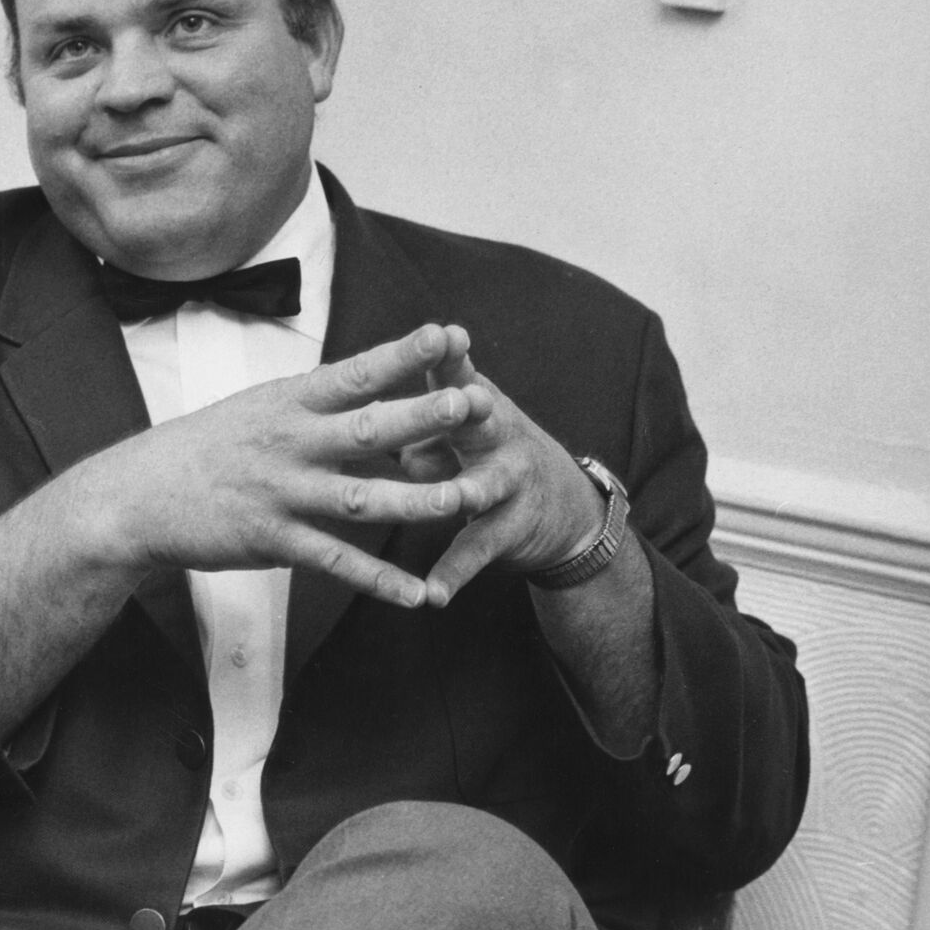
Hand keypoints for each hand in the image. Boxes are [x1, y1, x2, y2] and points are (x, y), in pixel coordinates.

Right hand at [80, 325, 498, 607]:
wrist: (137, 497)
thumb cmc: (205, 448)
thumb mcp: (258, 408)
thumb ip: (315, 402)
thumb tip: (371, 381)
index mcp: (289, 402)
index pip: (355, 372)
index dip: (403, 355)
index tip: (447, 335)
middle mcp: (290, 443)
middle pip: (367, 428)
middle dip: (423, 417)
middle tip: (474, 404)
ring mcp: (282, 494)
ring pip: (360, 498)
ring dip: (416, 500)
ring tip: (467, 500)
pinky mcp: (272, 541)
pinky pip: (335, 563)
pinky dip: (378, 581)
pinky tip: (416, 594)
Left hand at [397, 326, 605, 603]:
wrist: (565, 508)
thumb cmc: (490, 453)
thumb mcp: (462, 424)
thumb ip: (415, 416)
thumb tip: (365, 415)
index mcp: (476, 407)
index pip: (459, 376)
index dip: (451, 358)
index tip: (444, 335)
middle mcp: (497, 439)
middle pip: (481, 422)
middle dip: (470, 412)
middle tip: (464, 402)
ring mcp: (507, 485)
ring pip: (483, 488)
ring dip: (468, 492)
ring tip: (456, 500)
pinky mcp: (509, 531)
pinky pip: (476, 551)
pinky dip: (454, 573)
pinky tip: (433, 595)